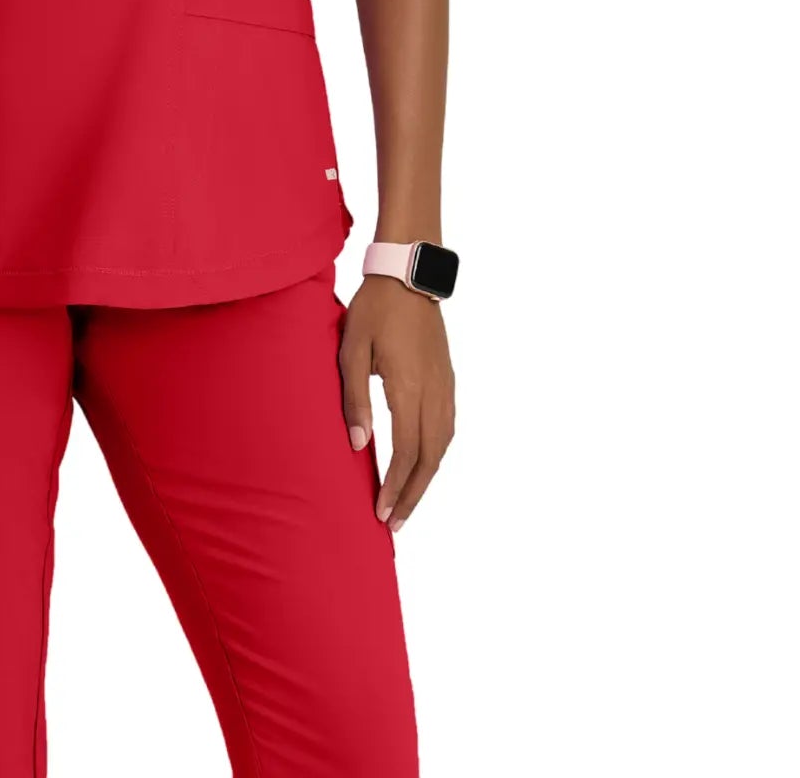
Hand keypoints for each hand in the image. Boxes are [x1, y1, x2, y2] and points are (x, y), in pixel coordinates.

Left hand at [339, 274, 454, 531]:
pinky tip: (423, 465)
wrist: (407, 276)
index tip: (381, 513)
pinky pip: (447, 428)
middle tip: (394, 524)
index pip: (407, 451)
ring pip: (443, 446)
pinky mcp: (448, 379)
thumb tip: (357, 445)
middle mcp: (434, 392)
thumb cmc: (374, 310)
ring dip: (426, 479)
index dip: (395, 487)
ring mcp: (446, 386)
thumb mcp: (351, 350)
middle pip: (430, 459)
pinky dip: (436, 455)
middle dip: (412, 495)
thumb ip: (354, 399)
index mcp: (409, 387)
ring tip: (407, 503)